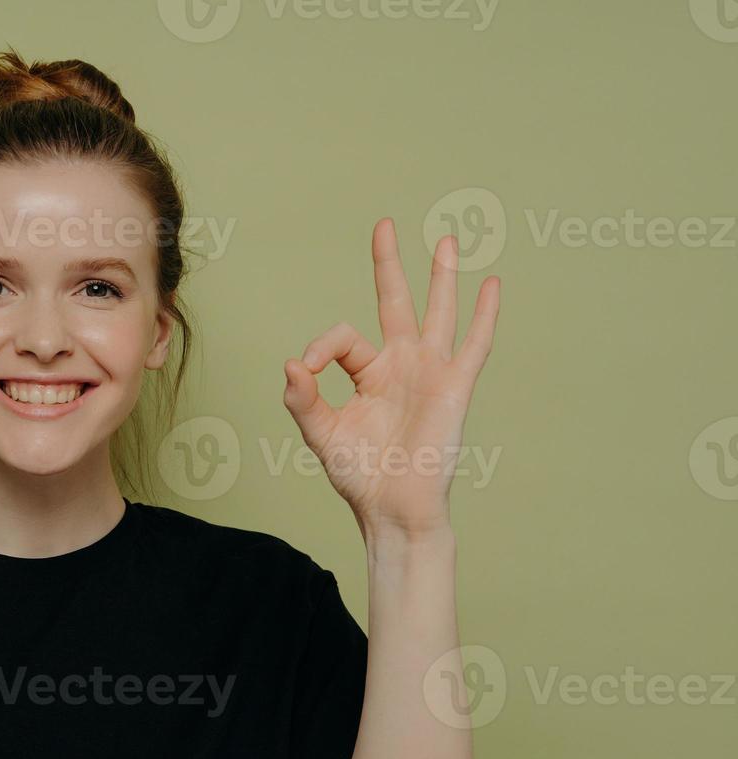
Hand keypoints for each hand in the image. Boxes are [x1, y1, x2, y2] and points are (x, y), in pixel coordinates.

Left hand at [282, 218, 499, 536]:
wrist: (392, 507)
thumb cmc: (359, 475)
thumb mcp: (320, 433)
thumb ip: (302, 399)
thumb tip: (292, 364)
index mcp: (367, 374)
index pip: (342, 338)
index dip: (320, 347)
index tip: (304, 371)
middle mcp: (399, 366)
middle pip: (395, 302)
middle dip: (389, 265)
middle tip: (384, 225)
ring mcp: (429, 372)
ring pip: (437, 312)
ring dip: (442, 276)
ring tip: (447, 239)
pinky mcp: (454, 387)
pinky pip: (474, 344)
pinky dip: (484, 315)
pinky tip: (491, 285)